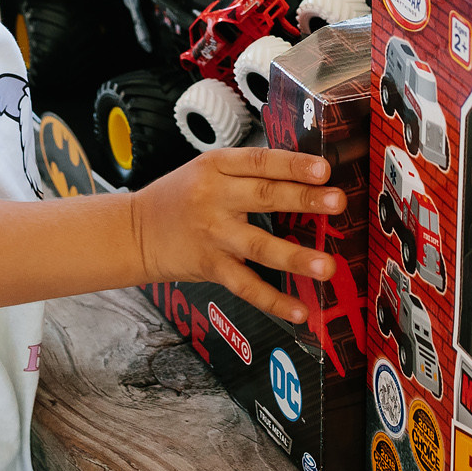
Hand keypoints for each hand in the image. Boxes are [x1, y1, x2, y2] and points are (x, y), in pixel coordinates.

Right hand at [129, 148, 343, 324]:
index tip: (323, 168)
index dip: (292, 164)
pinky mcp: (211, 266)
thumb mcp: (207, 170)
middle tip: (337, 202)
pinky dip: (273, 301)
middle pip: (265, 197)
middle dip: (304, 199)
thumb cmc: (179, 197)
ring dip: (296, 257)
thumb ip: (249, 172)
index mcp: (217, 166)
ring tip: (327, 266)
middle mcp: (215, 197)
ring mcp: (213, 234)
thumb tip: (305, 176)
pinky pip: (246, 286)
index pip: (260, 161)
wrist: (134, 231)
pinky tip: (299, 310)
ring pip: (259, 246)